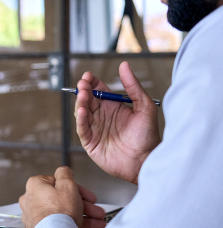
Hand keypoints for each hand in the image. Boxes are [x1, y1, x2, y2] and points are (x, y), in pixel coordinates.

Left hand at [19, 167, 105, 227]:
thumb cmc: (59, 213)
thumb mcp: (68, 186)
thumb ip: (66, 174)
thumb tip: (64, 170)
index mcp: (35, 186)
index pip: (60, 184)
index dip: (79, 191)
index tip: (90, 197)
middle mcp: (31, 200)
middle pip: (63, 200)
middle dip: (84, 207)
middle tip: (96, 212)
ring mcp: (33, 217)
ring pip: (62, 214)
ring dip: (82, 218)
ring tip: (98, 225)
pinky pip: (57, 226)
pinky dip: (71, 227)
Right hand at [75, 61, 160, 183]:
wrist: (146, 161)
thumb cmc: (148, 137)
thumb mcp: (145, 107)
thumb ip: (133, 86)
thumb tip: (124, 65)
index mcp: (113, 106)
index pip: (98, 89)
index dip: (91, 82)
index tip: (88, 76)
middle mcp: (102, 116)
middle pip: (87, 99)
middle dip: (83, 90)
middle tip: (83, 85)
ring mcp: (95, 128)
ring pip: (82, 112)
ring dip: (80, 103)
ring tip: (83, 96)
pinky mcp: (90, 142)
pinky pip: (82, 128)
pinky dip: (80, 119)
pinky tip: (82, 111)